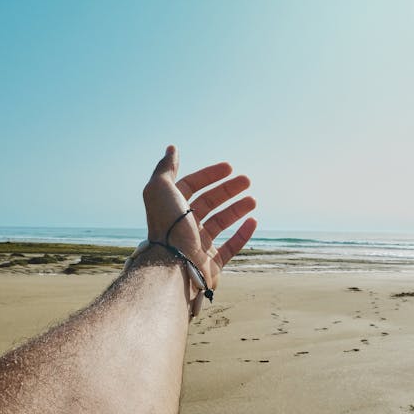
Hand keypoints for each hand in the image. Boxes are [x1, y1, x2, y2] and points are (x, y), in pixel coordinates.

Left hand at [143, 145, 256, 290]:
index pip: (192, 186)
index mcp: (172, 209)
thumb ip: (166, 168)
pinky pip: (230, 248)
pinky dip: (243, 234)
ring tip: (253, 200)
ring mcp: (198, 246)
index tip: (229, 168)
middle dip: (227, 190)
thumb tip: (171, 148)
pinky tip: (253, 221)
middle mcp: (183, 226)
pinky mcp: (211, 265)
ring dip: (237, 209)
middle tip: (246, 181)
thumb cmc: (167, 226)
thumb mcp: (160, 189)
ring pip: (221, 224)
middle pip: (208, 203)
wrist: (173, 265)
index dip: (209, 175)